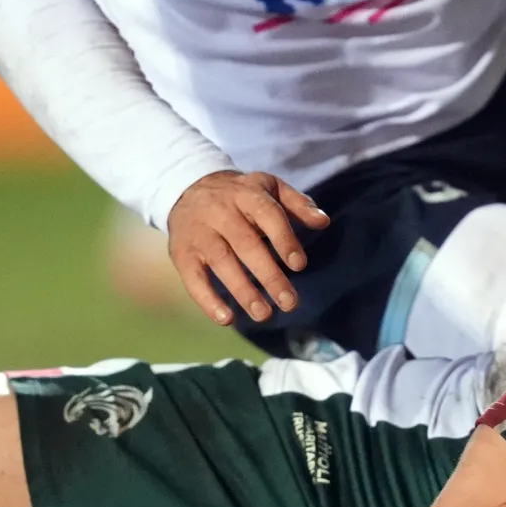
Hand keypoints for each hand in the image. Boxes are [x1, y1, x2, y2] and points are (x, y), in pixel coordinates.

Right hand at [165, 170, 329, 325]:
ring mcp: (199, 233)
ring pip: (221, 262)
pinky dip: (207, 299)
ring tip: (264, 315)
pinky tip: (227, 319)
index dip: (283, 239)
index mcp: (247, 194)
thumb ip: (298, 204)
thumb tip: (323, 222)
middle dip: (269, 276)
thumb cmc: (240, 195)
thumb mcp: (269, 188)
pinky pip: (193, 278)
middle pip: (246, 244)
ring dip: (243, 291)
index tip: (299, 265)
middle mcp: (220, 212)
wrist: (186, 187)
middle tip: (290, 303)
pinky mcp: (182, 252)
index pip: (267, 214)